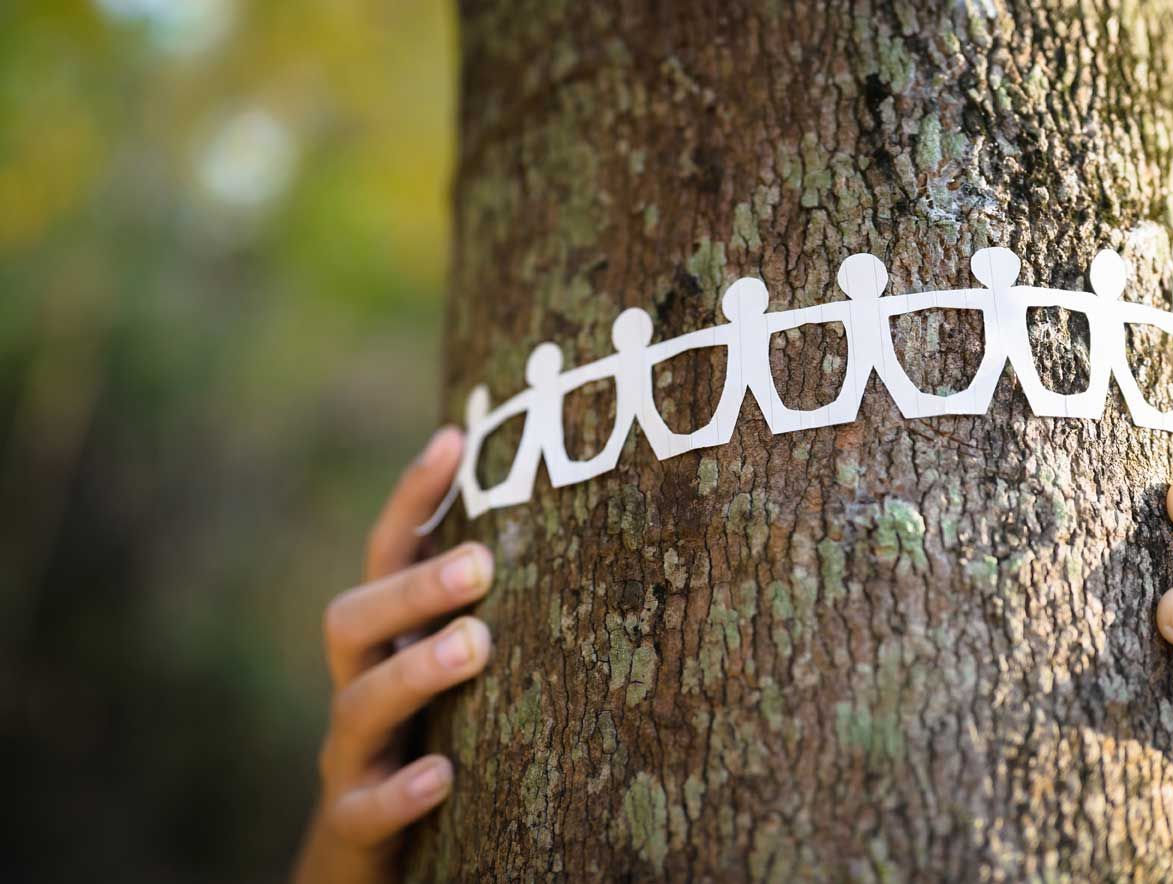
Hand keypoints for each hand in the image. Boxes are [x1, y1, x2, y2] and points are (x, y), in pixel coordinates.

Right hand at [293, 428, 493, 883]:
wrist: (367, 851)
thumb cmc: (436, 738)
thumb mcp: (454, 670)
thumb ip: (484, 612)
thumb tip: (569, 531)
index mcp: (384, 641)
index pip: (384, 555)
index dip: (413, 498)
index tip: (454, 438)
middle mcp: (358, 685)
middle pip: (351, 620)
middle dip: (412, 587)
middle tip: (480, 563)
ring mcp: (351, 754)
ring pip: (359, 706)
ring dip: (415, 672)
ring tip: (474, 646)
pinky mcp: (354, 822)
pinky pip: (365, 806)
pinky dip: (401, 789)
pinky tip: (444, 774)